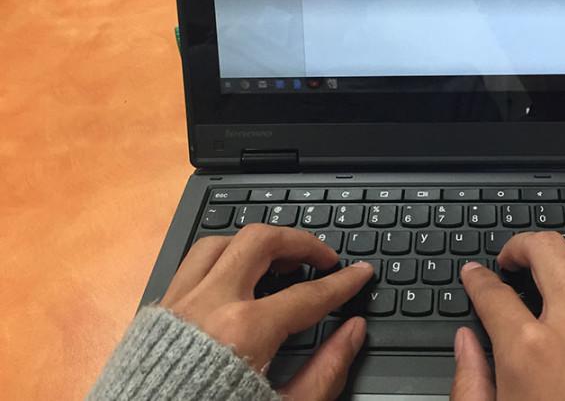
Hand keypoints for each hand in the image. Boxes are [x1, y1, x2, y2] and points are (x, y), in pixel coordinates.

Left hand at [160, 224, 373, 399]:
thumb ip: (325, 370)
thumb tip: (353, 333)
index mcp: (245, 331)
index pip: (308, 295)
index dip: (342, 283)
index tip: (360, 273)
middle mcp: (210, 304)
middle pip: (260, 242)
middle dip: (299, 241)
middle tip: (321, 257)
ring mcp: (179, 303)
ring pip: (220, 242)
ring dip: (256, 244)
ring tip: (279, 259)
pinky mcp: (158, 312)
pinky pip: (191, 264)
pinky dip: (221, 258)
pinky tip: (237, 274)